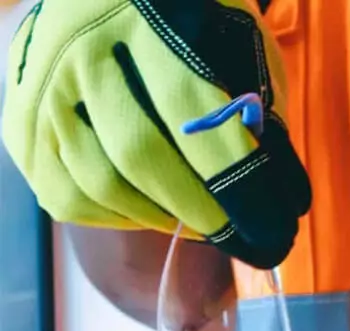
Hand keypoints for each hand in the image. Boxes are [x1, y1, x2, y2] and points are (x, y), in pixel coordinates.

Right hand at [2, 0, 309, 267]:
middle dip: (204, 214)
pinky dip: (119, 218)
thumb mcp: (238, 48)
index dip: (242, 187)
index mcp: (152, 22)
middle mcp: (83, 48)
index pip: (198, 121)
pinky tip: (155, 213)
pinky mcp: (22, 122)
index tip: (277, 230)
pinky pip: (66, 195)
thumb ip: (255, 113)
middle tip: (243, 239)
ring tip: (203, 225)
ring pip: (99, 183)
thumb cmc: (192, 28)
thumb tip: (277, 196)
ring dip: (163, 219)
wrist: (111, 1)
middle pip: (140, 155)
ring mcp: (42, 86)